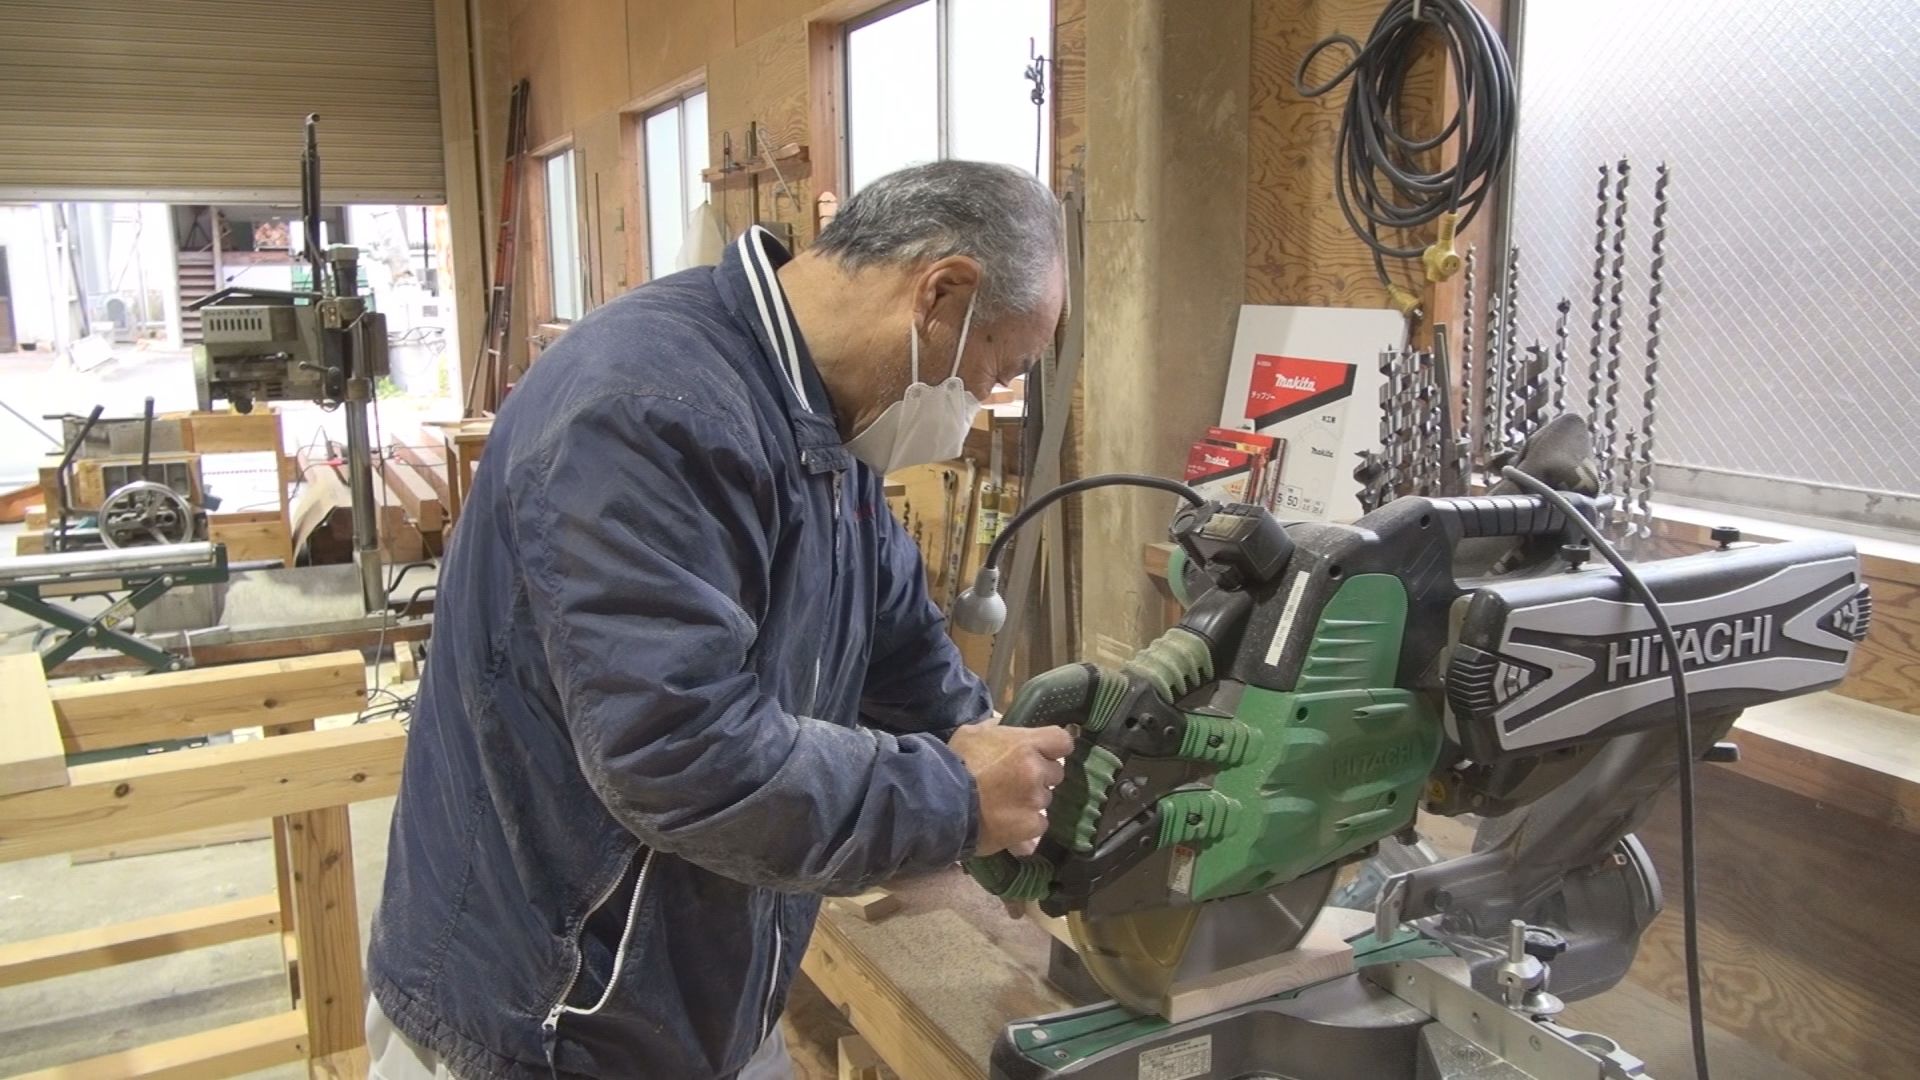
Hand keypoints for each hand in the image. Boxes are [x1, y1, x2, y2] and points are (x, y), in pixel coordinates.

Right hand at [949, 721, 1073, 857]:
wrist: (939, 805)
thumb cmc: (952, 765)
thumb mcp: (971, 734)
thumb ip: (996, 729)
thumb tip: (1007, 728)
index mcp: (1026, 744)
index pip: (1062, 740)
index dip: (1054, 747)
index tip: (1045, 752)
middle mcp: (1036, 771)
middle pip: (1055, 772)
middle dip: (1040, 776)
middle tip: (1017, 781)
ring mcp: (1035, 800)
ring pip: (1046, 799)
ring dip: (1032, 800)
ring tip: (1006, 804)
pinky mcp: (1030, 826)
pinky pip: (1039, 823)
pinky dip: (1027, 824)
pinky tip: (1009, 822)